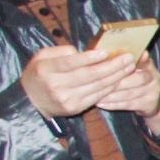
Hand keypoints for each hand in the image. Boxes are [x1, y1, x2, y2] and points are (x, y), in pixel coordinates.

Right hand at [20, 44, 144, 119]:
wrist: (30, 101)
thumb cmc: (39, 73)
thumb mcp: (42, 57)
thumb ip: (62, 52)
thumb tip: (86, 53)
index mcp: (46, 69)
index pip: (71, 63)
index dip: (90, 58)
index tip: (106, 52)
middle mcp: (56, 85)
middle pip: (90, 75)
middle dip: (112, 66)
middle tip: (128, 57)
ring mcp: (67, 99)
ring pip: (97, 86)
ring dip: (116, 76)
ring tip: (129, 66)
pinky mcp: (75, 108)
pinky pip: (98, 96)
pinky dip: (111, 87)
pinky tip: (120, 79)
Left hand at [95, 56, 159, 121]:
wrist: (150, 98)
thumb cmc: (133, 77)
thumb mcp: (131, 66)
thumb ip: (122, 60)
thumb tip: (111, 51)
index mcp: (147, 63)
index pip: (137, 62)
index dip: (123, 66)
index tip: (107, 67)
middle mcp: (153, 76)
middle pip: (136, 79)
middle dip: (116, 83)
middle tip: (99, 85)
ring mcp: (153, 91)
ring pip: (130, 94)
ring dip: (112, 95)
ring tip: (96, 96)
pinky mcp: (150, 103)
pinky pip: (129, 104)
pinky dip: (114, 105)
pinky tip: (101, 104)